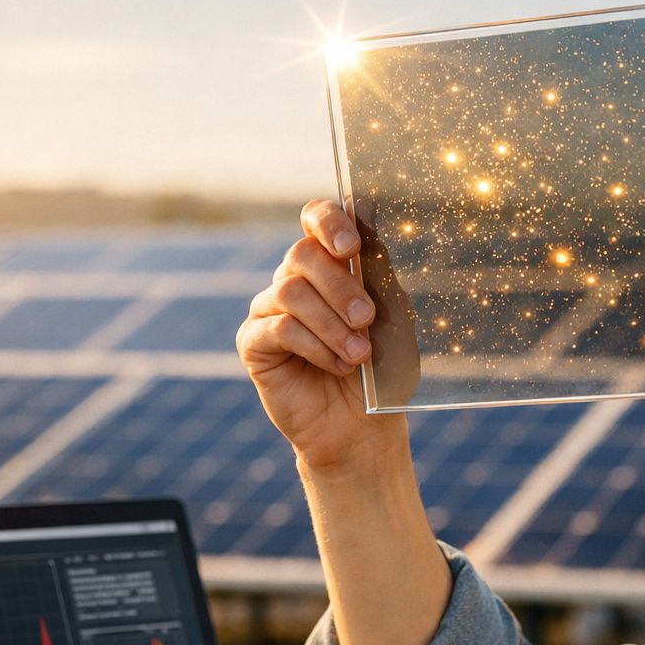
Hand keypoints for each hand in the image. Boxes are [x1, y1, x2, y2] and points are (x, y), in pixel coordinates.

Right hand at [237, 199, 417, 471]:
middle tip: (367, 319)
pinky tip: (337, 366)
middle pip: (301, 255)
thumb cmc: (380, 370)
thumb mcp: (390, 323)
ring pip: (290, 293)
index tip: (351, 246)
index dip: (328, 222)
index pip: (316, 219)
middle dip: (340, 287)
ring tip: (359, 355)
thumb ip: (378, 285)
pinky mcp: (253, 342)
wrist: (360, 426)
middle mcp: (294, 279)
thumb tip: (375, 252)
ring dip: (332, 325)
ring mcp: (268, 309)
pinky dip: (315, 347)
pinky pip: (278, 329)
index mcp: (329, 265)